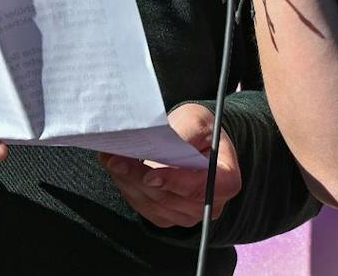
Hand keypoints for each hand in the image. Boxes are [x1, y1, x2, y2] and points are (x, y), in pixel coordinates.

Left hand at [101, 103, 241, 227]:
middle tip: (117, 159)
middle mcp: (209, 204)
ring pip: (153, 204)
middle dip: (139, 178)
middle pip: (172, 198)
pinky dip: (128, 188)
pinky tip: (117, 169)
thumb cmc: (199, 129)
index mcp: (226, 180)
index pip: (203, 188)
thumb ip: (183, 135)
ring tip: (111, 160)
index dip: (176, 183)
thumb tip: (160, 146)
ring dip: (128, 182)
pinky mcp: (167, 217)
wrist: (194, 140)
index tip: (150, 175)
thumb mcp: (196, 121)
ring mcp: (188, 214)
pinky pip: (144, 207)